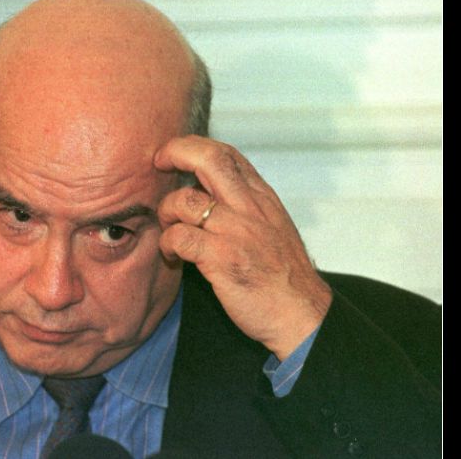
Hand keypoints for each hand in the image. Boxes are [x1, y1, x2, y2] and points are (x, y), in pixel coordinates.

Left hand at [155, 135, 331, 359]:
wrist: (303, 314)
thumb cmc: (283, 276)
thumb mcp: (273, 226)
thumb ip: (246, 205)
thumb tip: (208, 190)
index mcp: (262, 197)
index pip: (227, 153)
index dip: (194, 146)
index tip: (174, 154)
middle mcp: (250, 207)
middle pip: (208, 158)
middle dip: (175, 152)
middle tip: (157, 164)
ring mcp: (236, 232)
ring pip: (184, 200)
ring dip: (165, 211)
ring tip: (167, 228)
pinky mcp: (222, 259)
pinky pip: (179, 237)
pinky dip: (167, 243)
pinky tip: (173, 255)